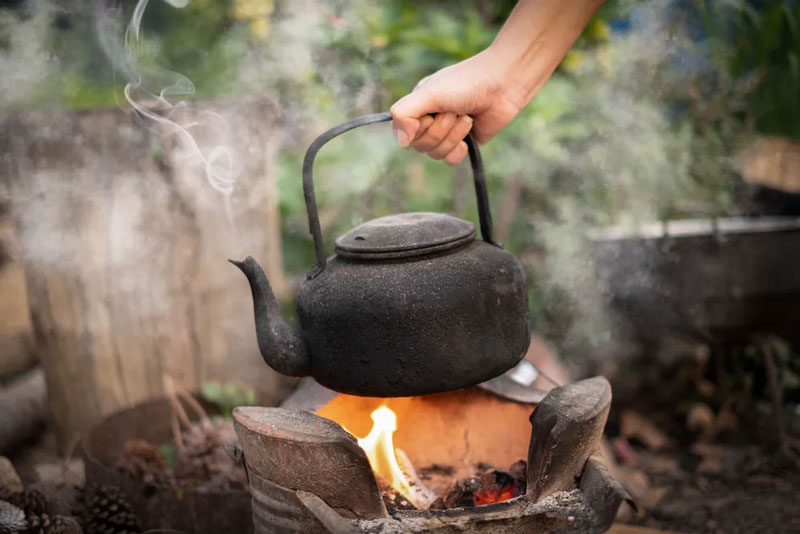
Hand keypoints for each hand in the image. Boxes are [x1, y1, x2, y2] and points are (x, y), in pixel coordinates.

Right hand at [390, 49, 526, 165]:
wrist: (503, 85)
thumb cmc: (465, 83)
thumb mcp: (429, 94)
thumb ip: (405, 113)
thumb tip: (401, 143)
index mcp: (418, 106)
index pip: (402, 132)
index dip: (415, 129)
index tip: (429, 115)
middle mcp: (430, 120)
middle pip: (420, 146)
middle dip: (440, 130)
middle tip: (454, 111)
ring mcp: (447, 133)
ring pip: (435, 154)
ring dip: (453, 136)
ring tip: (466, 117)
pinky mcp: (464, 143)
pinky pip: (450, 160)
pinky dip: (459, 150)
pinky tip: (469, 136)